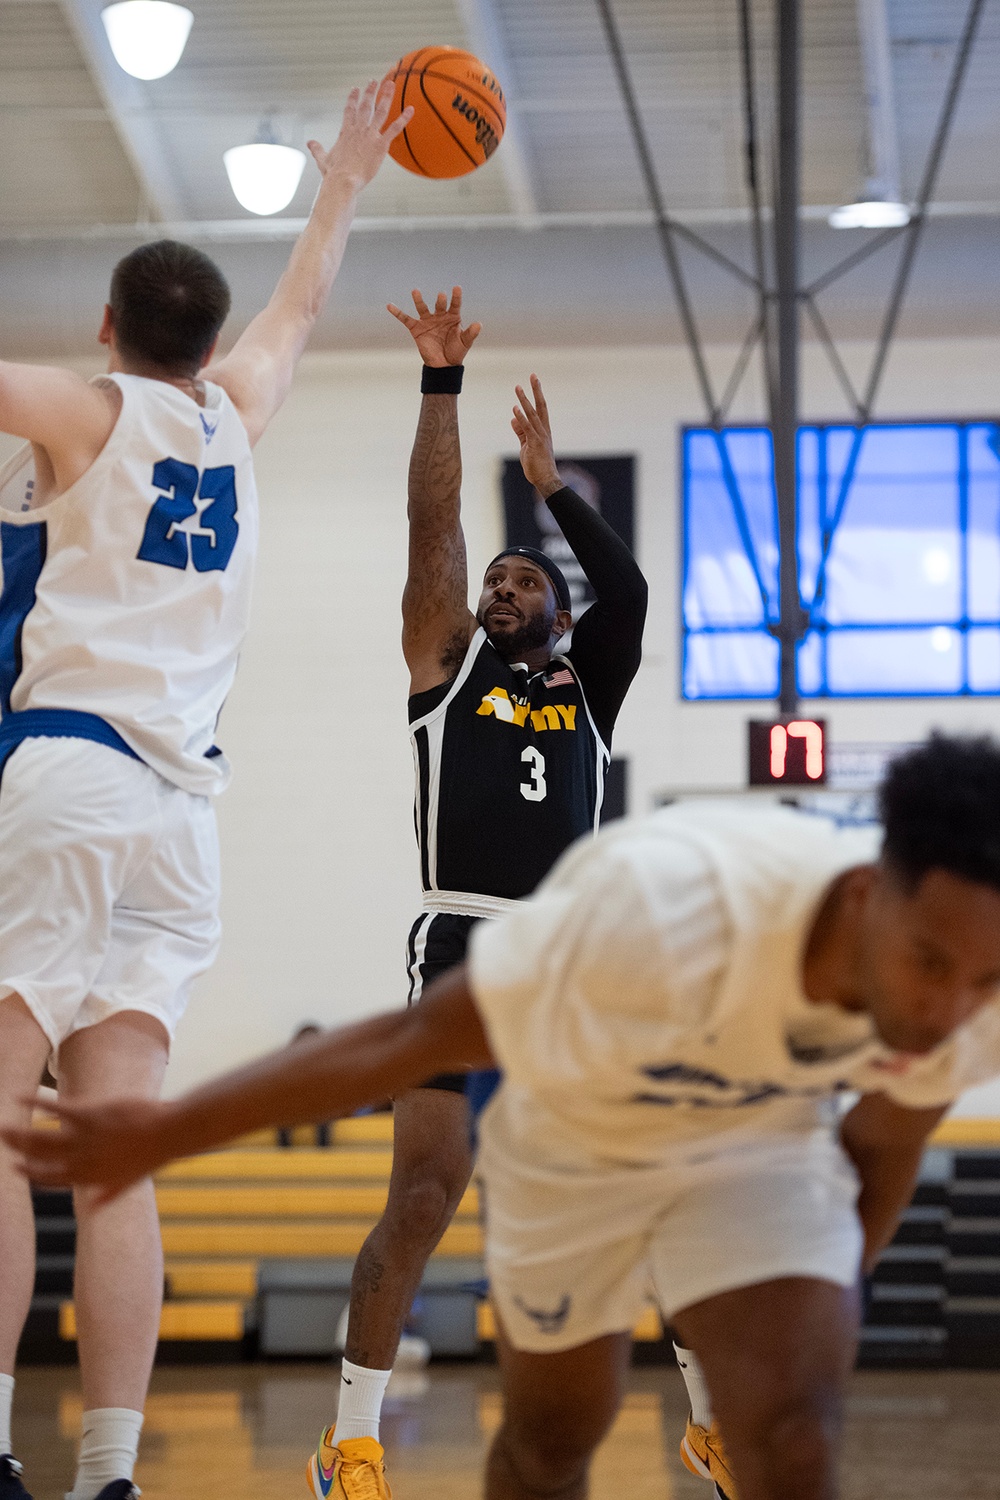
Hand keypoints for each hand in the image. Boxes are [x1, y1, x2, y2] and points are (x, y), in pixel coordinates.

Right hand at [1, 1094, 178, 1202]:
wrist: (167, 1134)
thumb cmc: (149, 1155)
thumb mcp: (126, 1182)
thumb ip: (105, 1196)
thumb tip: (91, 1209)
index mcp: (88, 1178)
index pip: (52, 1178)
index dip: (32, 1173)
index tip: (17, 1167)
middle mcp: (81, 1161)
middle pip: (42, 1157)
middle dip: (19, 1149)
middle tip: (3, 1140)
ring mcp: (84, 1138)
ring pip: (43, 1138)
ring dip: (20, 1134)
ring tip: (4, 1130)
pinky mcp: (90, 1115)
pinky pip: (57, 1109)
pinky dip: (37, 1103)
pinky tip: (21, 1097)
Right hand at [307, 79, 412, 192]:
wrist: (344, 181)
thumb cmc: (333, 174)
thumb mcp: (323, 159)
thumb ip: (317, 149)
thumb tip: (310, 143)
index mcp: (345, 132)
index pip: (349, 110)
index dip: (353, 99)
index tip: (356, 89)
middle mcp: (358, 130)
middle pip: (365, 106)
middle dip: (370, 92)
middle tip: (375, 81)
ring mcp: (370, 135)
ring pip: (380, 111)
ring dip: (386, 96)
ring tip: (391, 84)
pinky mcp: (381, 145)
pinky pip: (395, 129)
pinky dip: (404, 119)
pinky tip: (411, 109)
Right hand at [387, 287, 481, 367]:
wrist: (443, 365)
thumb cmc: (456, 352)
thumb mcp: (465, 343)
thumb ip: (471, 333)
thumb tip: (478, 324)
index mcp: (453, 317)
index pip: (455, 304)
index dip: (456, 297)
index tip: (457, 288)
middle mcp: (439, 316)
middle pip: (439, 305)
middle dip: (440, 301)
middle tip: (441, 296)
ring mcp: (427, 321)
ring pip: (422, 308)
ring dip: (419, 300)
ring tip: (415, 291)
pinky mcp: (416, 329)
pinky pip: (405, 319)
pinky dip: (397, 312)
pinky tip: (389, 305)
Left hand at [512, 375, 561, 495]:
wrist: (546, 479)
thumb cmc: (537, 464)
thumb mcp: (526, 445)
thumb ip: (520, 431)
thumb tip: (513, 419)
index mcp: (543, 430)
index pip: (541, 408)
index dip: (537, 394)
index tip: (534, 381)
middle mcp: (544, 430)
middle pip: (541, 406)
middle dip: (536, 390)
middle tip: (533, 375)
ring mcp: (540, 436)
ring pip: (533, 414)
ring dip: (525, 400)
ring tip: (518, 387)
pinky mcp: (535, 444)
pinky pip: (527, 428)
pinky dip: (521, 417)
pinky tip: (515, 408)